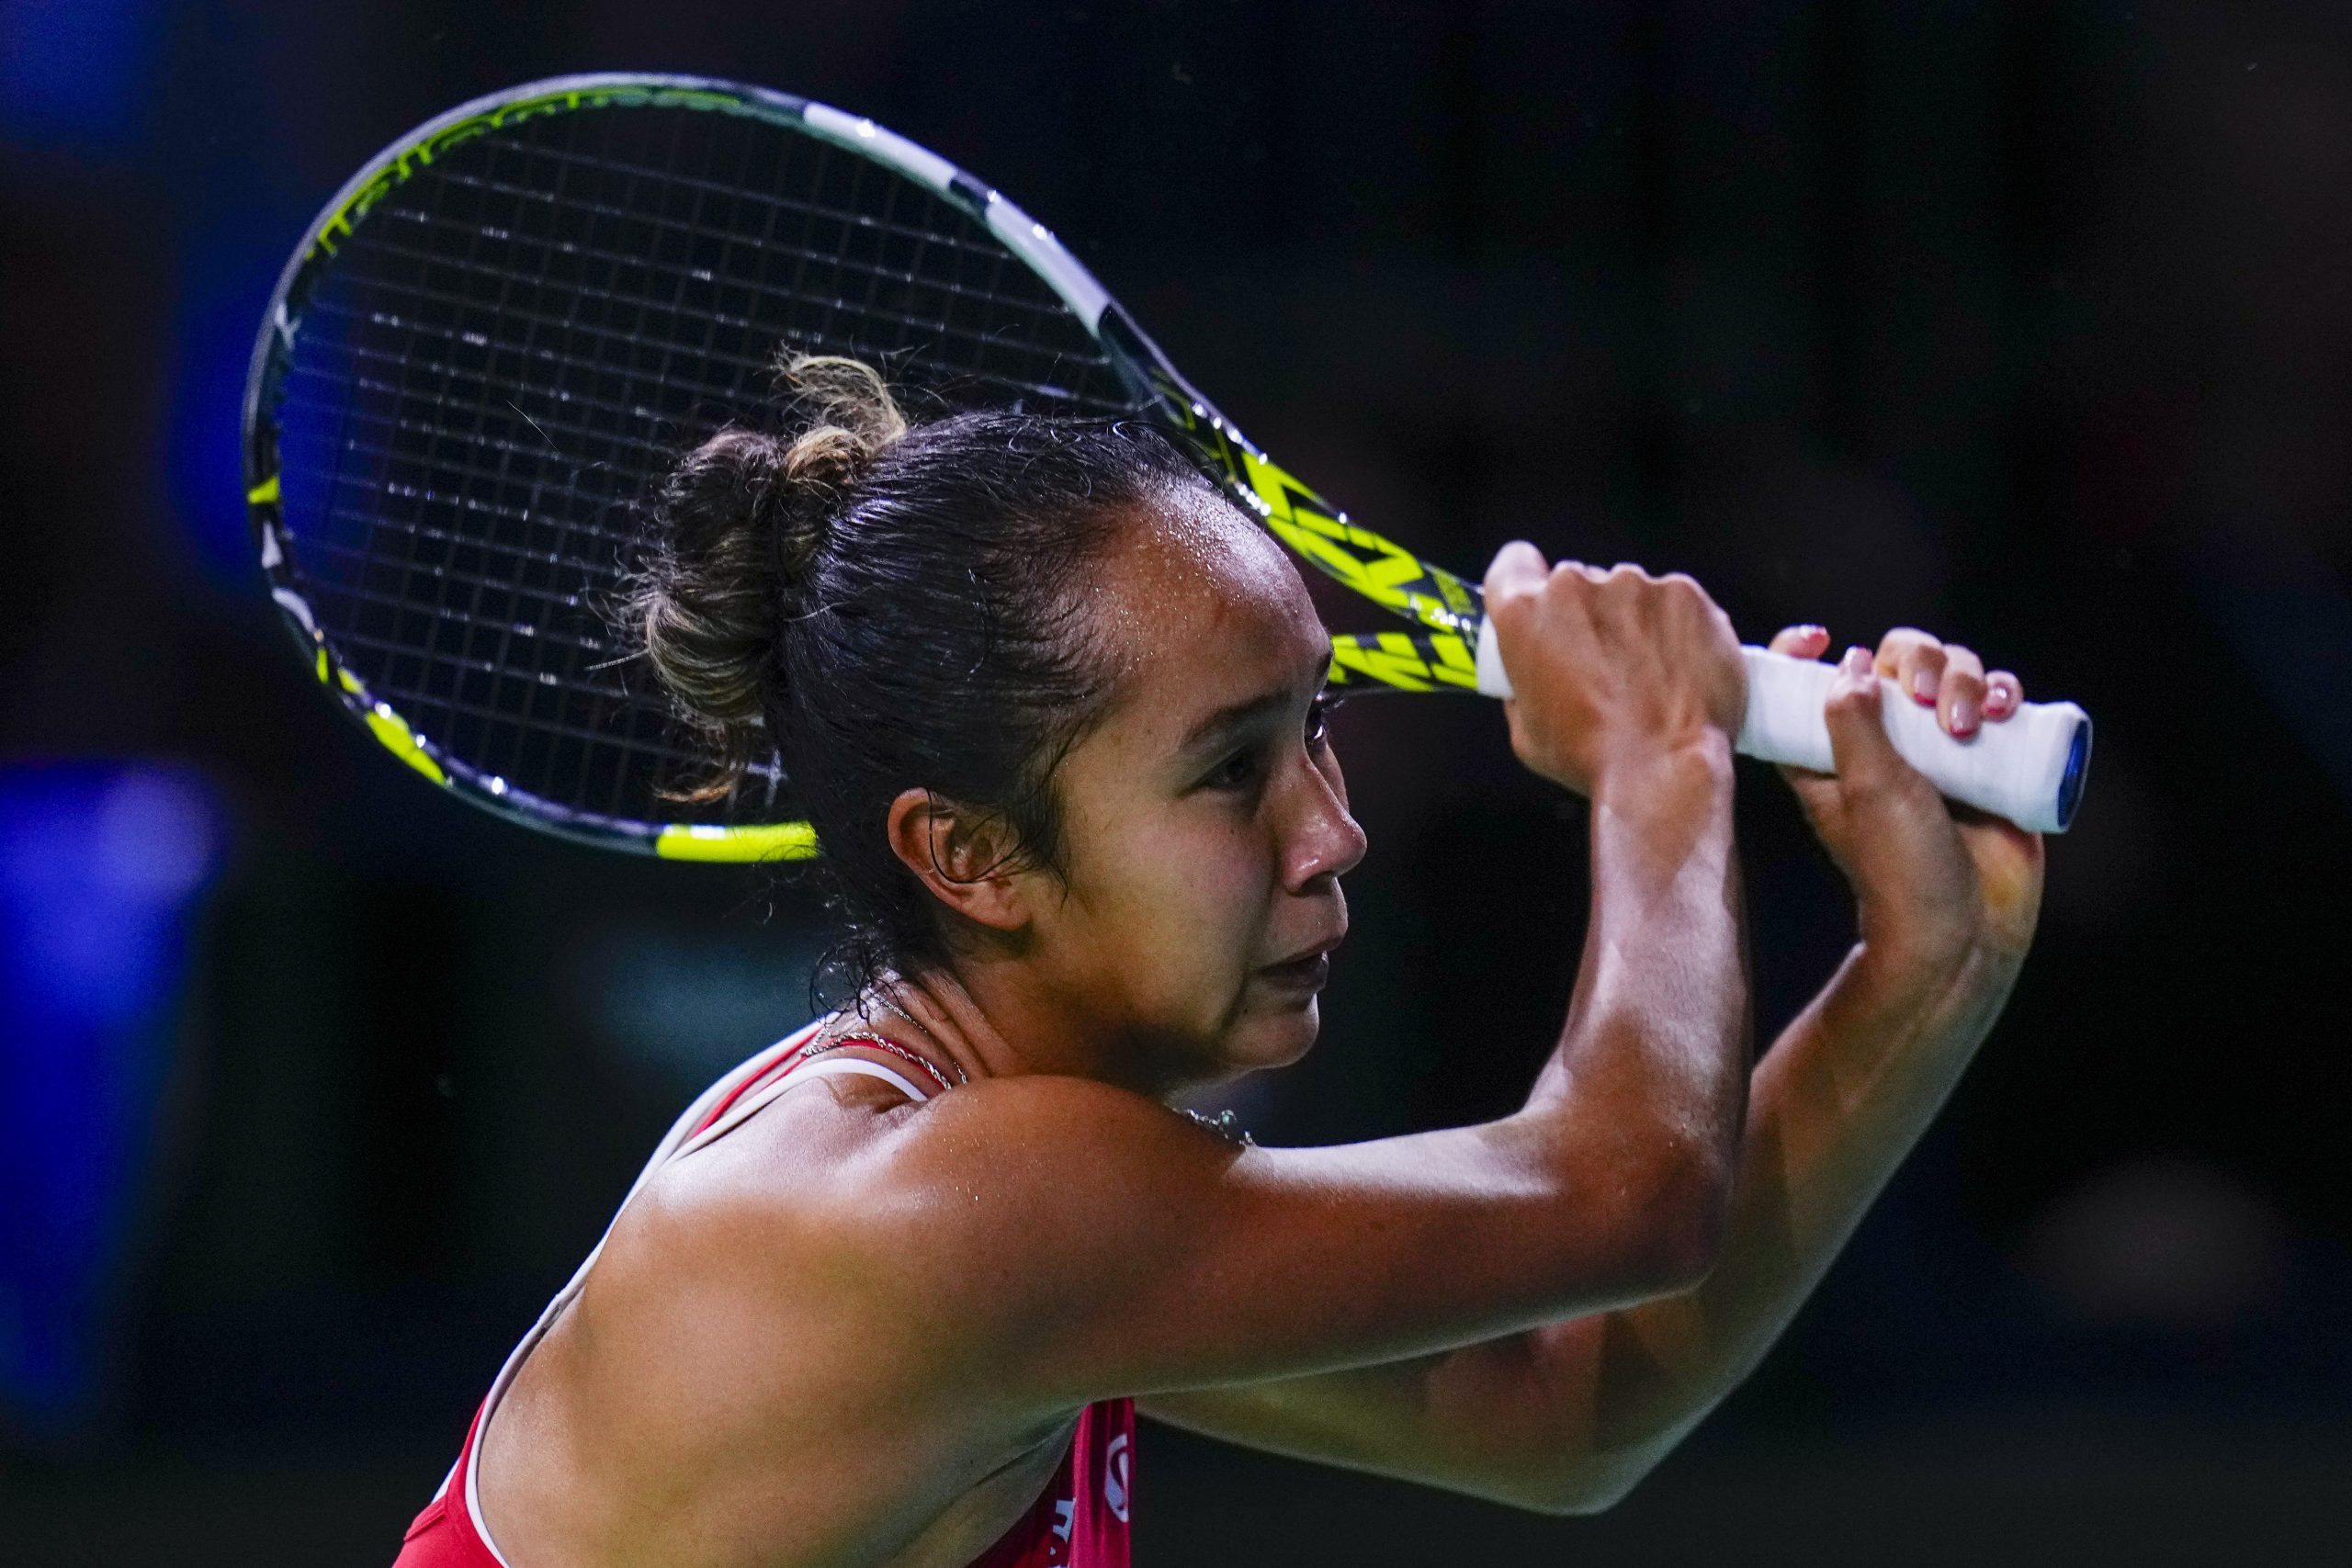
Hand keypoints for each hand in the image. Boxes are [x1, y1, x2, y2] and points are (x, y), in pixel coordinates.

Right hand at [1483, 544, 1745, 795]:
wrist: (1665, 770)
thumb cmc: (1591, 758)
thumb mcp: (1525, 731)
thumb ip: (1524, 684)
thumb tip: (1539, 676)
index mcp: (1524, 613)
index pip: (1513, 564)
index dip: (1524, 582)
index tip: (1540, 605)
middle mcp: (1576, 586)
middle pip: (1576, 582)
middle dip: (1585, 615)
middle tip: (1602, 664)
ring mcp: (1635, 585)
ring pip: (1628, 592)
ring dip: (1632, 621)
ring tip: (1649, 675)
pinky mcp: (1684, 594)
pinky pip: (1674, 601)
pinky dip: (1676, 627)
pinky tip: (1679, 668)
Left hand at [1767, 626, 2045, 974]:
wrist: (1965, 928)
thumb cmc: (1900, 867)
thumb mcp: (1864, 788)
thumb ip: (1851, 722)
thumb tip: (1848, 663)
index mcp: (1832, 751)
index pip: (1812, 683)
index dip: (1805, 653)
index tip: (1818, 638)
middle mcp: (1885, 743)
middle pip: (1897, 659)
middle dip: (1918, 661)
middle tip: (1924, 699)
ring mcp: (1939, 749)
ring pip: (1953, 672)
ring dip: (1967, 677)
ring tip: (1969, 725)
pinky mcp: (1989, 760)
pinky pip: (1998, 702)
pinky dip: (2004, 691)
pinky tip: (2006, 707)